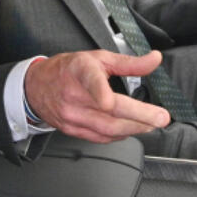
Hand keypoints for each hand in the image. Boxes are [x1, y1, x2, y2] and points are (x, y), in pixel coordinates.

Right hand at [23, 50, 171, 142]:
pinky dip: (118, 135)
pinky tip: (130, 129)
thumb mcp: (98, 58)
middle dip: (139, 118)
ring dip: (133, 128)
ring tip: (150, 124)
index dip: (100, 93)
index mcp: (81, 72)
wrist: (36, 86)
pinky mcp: (71, 130)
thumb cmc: (68, 69)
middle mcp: (74, 96)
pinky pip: (100, 137)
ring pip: (107, 129)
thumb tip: (155, 59)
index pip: (91, 83)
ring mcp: (72, 116)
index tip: (108, 101)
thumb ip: (129, 62)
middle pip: (108, 113)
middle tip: (160, 118)